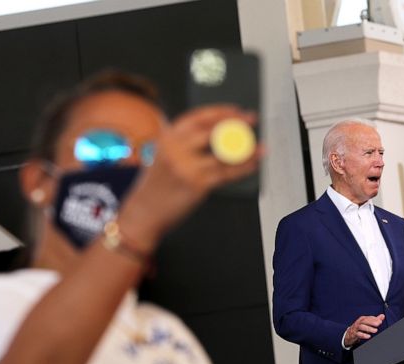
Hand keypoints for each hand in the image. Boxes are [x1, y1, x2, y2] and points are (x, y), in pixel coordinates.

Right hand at [116, 105, 262, 250]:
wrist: (143, 212)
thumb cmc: (155, 187)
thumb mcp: (163, 155)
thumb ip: (184, 143)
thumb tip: (217, 134)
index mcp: (167, 137)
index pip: (198, 117)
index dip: (220, 111)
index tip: (237, 110)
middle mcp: (176, 149)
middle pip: (213, 131)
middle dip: (237, 124)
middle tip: (252, 121)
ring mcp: (187, 166)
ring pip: (224, 154)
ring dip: (246, 150)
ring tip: (260, 147)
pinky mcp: (197, 185)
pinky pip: (226, 174)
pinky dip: (243, 168)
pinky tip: (253, 164)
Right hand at [344, 314, 384, 347]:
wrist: (350, 334)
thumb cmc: (360, 327)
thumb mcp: (367, 323)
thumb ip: (375, 320)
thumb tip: (382, 316)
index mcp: (362, 319)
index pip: (368, 318)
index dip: (374, 319)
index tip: (380, 321)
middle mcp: (359, 323)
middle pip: (364, 321)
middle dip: (371, 322)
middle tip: (378, 324)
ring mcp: (356, 328)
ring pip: (361, 327)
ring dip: (369, 328)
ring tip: (375, 330)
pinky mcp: (354, 334)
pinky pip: (358, 334)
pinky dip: (363, 335)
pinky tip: (369, 336)